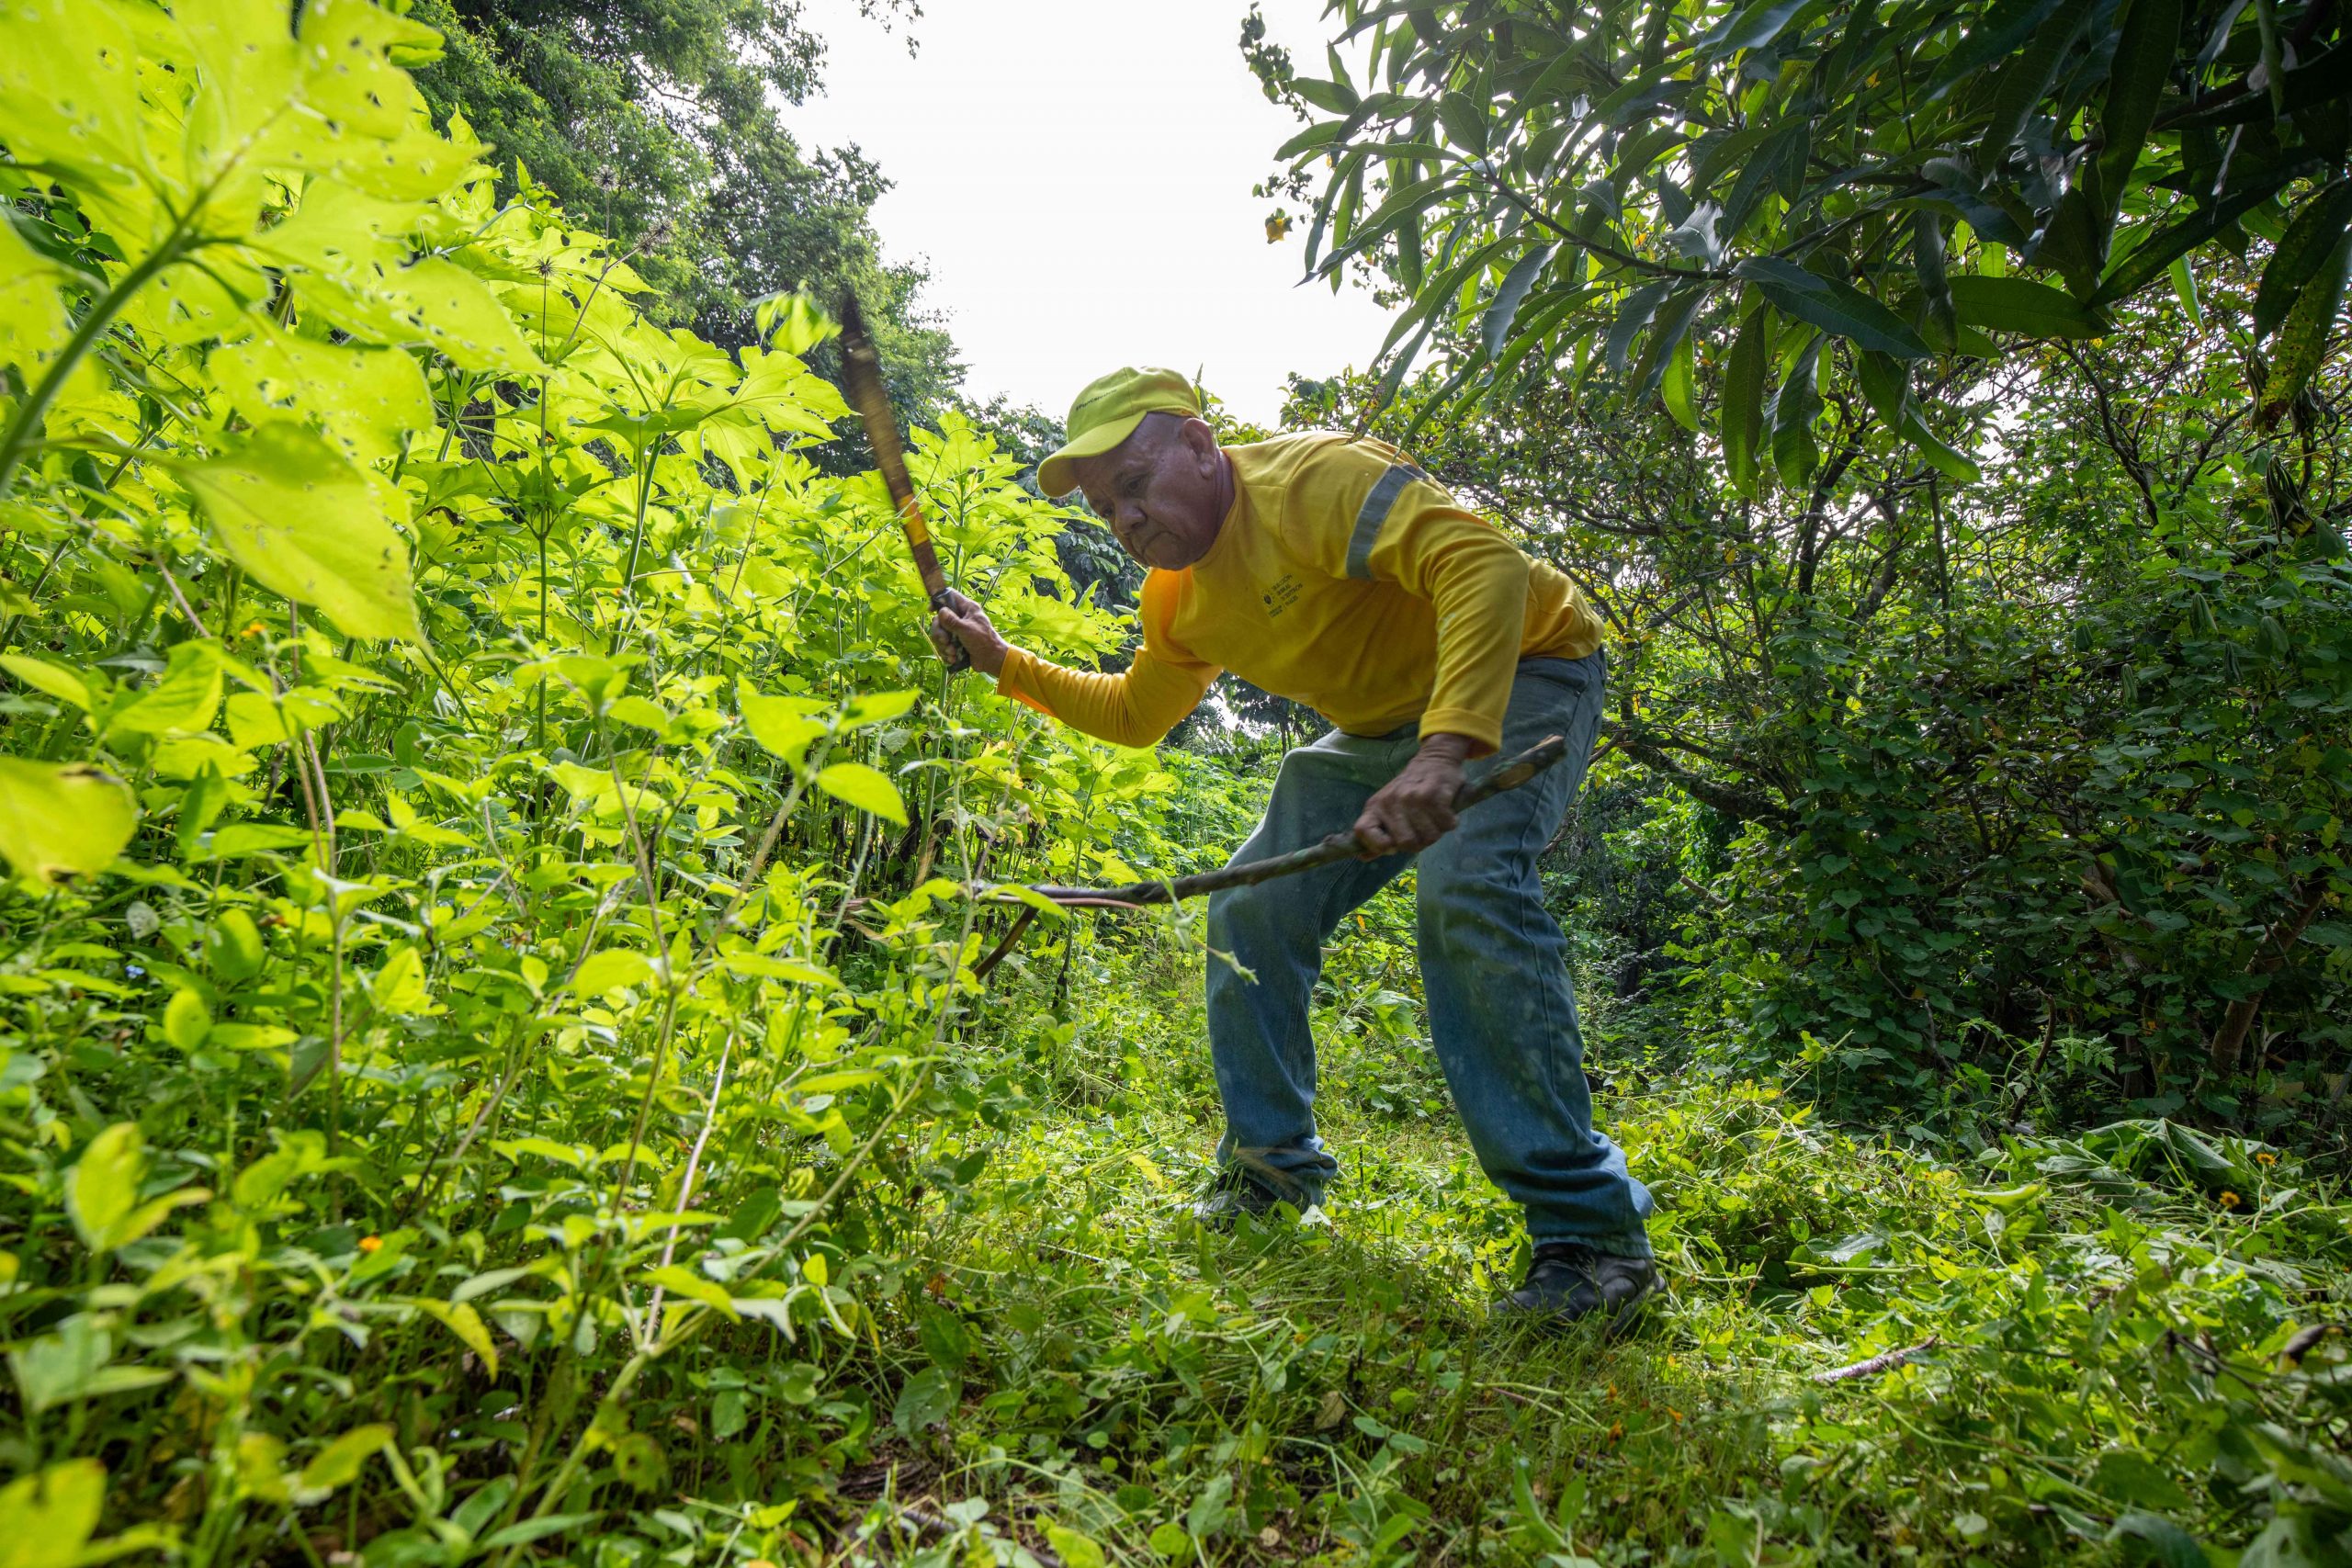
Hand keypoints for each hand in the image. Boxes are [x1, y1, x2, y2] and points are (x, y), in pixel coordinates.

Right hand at [930, 589, 1008, 676]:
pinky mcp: (955, 643)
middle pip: (939, 619)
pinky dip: (946, 653)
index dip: (938, 600)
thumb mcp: (967, 629)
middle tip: (946, 641)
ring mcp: (957, 631)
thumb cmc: (984, 641)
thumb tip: (940, 612)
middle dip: (940, 633)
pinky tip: (953, 658)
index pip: (950, 596)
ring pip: (940, 634)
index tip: (930, 610)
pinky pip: (943, 646)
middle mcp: (961, 617)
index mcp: (967, 608)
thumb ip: (952, 621)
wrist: (992, 660)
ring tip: (952, 653)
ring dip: (943, 646)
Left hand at [1354, 734, 1468, 856]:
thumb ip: (1377, 833)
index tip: (1393, 846)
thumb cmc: (1410, 789)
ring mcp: (1411, 798)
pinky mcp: (1433, 796)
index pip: (1362, 832)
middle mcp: (1390, 802)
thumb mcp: (1388, 807)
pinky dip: (1450, 823)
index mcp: (1375, 806)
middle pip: (1406, 843)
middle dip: (1420, 843)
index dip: (1378, 846)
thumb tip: (1362, 857)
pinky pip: (1445, 825)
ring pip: (1429, 837)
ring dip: (1437, 832)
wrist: (1434, 759)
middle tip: (1424, 831)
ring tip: (1435, 819)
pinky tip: (1446, 813)